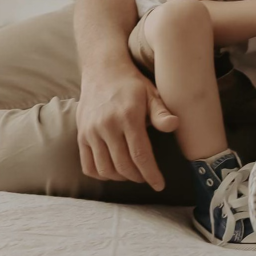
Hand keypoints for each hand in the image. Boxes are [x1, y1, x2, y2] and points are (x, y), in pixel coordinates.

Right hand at [76, 61, 179, 191]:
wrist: (102, 70)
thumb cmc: (133, 84)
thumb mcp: (152, 94)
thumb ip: (161, 113)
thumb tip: (174, 125)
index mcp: (127, 117)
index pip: (140, 155)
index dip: (151, 174)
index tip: (159, 185)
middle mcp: (106, 126)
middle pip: (123, 165)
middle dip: (139, 177)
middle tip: (148, 177)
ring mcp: (90, 132)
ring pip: (105, 169)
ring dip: (121, 177)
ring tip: (134, 174)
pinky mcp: (80, 135)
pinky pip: (88, 165)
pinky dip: (101, 174)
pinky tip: (114, 171)